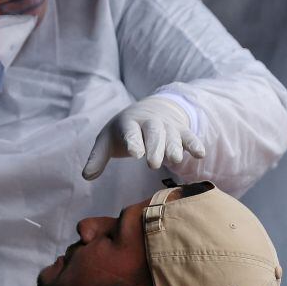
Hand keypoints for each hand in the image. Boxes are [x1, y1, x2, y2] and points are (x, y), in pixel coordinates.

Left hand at [82, 95, 205, 180]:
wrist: (150, 108)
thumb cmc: (124, 130)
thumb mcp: (107, 140)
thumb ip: (97, 158)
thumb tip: (85, 176)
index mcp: (128, 123)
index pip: (130, 131)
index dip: (133, 141)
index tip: (134, 153)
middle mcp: (149, 122)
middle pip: (153, 133)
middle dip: (154, 147)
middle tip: (153, 164)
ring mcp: (167, 126)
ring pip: (172, 135)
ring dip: (174, 147)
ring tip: (174, 160)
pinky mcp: (180, 130)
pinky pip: (189, 136)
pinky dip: (194, 144)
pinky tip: (200, 154)